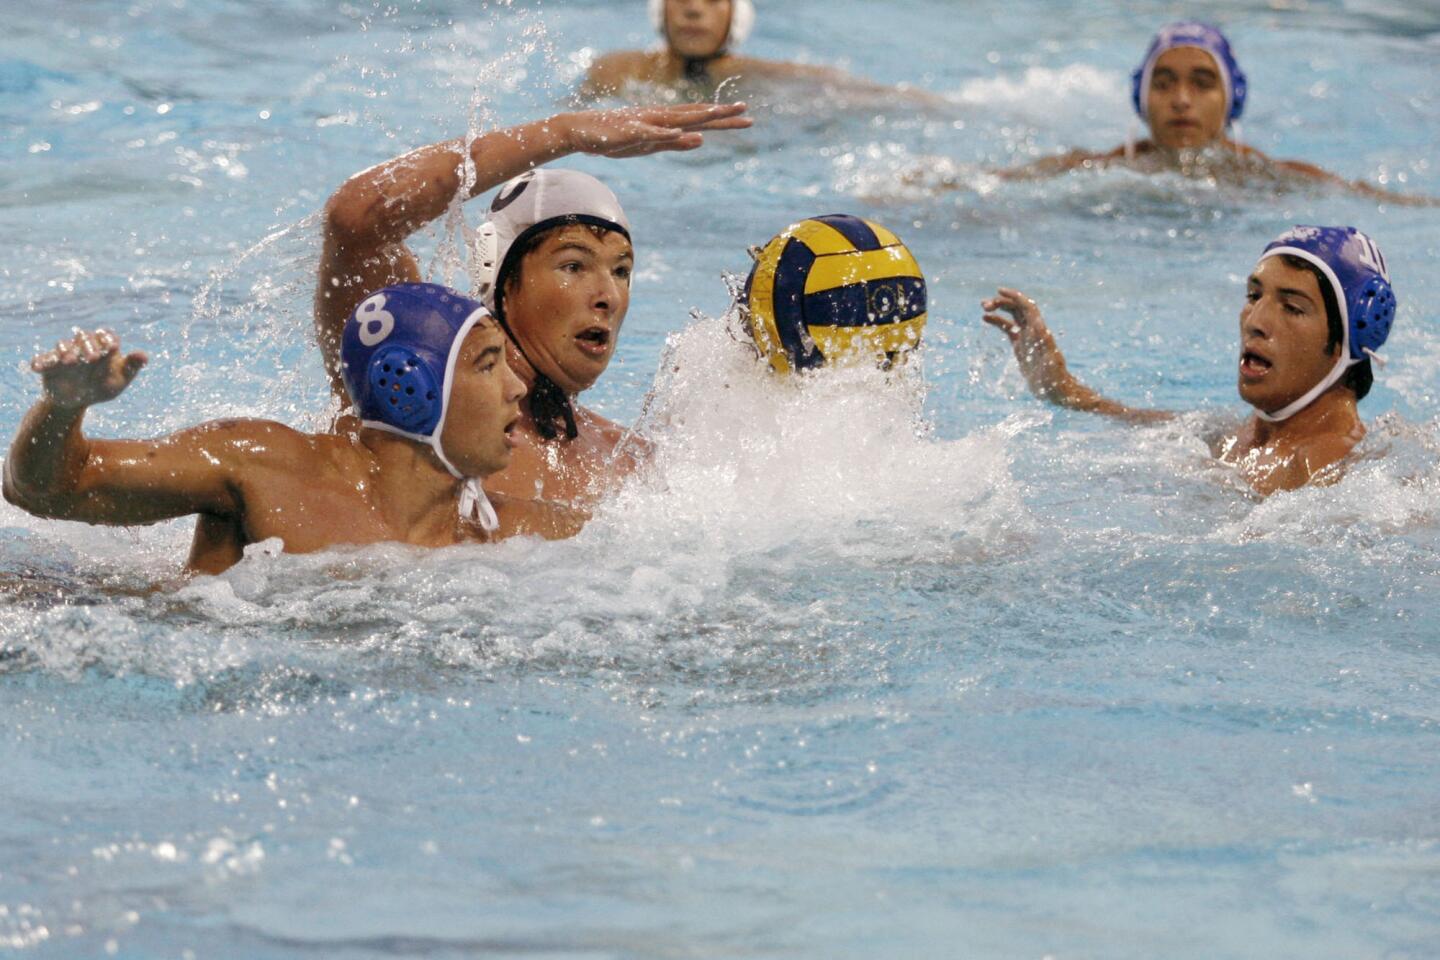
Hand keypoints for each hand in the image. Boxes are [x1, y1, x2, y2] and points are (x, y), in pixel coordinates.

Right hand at [31, 329, 146, 409]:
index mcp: (103, 346)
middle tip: (93, 358)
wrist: (79, 400)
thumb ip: (131, 366)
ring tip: (69, 361)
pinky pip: (42, 359)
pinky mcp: (49, 363)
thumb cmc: (103, 386)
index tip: (112, 347)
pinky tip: (36, 367)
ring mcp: (65, 352)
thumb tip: (144, 355)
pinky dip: (40, 362)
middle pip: (85, 337)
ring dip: (66, 351)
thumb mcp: (119, 379)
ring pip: (64, 345)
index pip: (107, 335)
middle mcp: (83, 345)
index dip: (109, 339)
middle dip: (89, 345)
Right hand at [560, 103, 750, 157]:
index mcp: (666, 122)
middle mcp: (660, 118)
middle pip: (695, 115)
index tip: (748, 118)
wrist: (583, 133)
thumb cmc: (616, 139)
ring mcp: (646, 123)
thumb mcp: (651, 145)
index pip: (701, 120)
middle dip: (721, 114)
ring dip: (698, 116)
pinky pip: (651, 133)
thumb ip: (676, 143)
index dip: (724, 119)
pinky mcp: (630, 132)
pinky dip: (666, 132)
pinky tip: (681, 132)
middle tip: (746, 111)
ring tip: (720, 113)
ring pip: (677, 119)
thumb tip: (701, 140)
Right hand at [980, 287, 1068, 395]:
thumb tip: (1043, 332)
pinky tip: (985, 319)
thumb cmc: (1055, 379)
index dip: (1015, 297)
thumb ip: (1047, 348)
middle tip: (984, 304)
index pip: (1027, 307)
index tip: (999, 291)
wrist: (1055, 390)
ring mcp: (1026, 338)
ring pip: (1012, 316)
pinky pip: (1008, 329)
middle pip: (1018, 308)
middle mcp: (1034, 331)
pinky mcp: (1020, 346)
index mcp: (1040, 331)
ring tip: (983, 307)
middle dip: (1002, 302)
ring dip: (998, 309)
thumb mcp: (1052, 363)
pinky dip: (997, 322)